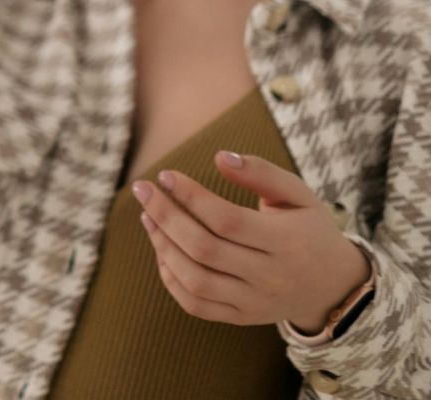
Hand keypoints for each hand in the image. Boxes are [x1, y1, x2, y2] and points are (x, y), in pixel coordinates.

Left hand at [133, 151, 371, 331]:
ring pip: (195, 279)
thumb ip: (261, 172)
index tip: (165, 175)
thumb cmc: (309, 230)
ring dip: (162, 245)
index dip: (191, 196)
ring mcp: (255, 303)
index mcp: (287, 242)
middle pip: (205, 248)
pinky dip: (170, 278)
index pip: (227, 220)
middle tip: (142, 189)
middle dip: (165, 215)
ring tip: (147, 216)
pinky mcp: (242, 318)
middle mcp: (271, 277)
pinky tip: (162, 248)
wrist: (334, 286)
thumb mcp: (298, 195)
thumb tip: (219, 157)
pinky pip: (195, 304)